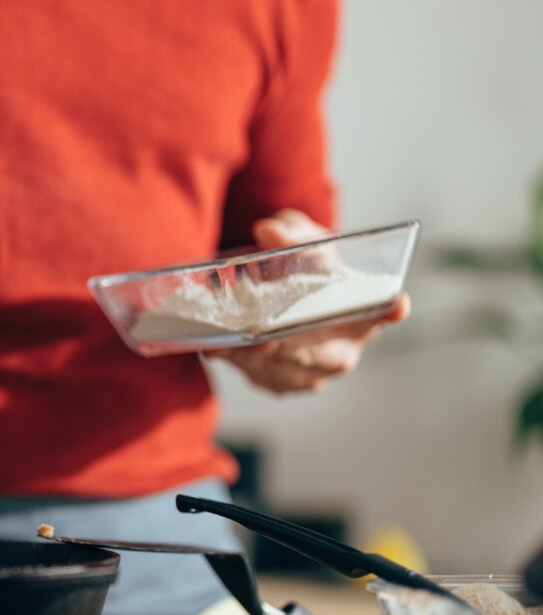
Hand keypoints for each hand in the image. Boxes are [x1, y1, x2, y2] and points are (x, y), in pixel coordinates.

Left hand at [205, 209, 409, 393]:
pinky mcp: (281, 383)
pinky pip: (259, 376)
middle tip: (263, 339)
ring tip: (229, 342)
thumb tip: (269, 232)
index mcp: (363, 312)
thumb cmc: (305, 269)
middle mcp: (344, 348)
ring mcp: (313, 373)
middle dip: (289, 346)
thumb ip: (291, 233)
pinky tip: (217, 347)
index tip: (397, 304)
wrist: (285, 298)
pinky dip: (237, 361)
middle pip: (319, 353)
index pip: (383, 311)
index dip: (389, 309)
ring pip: (284, 370)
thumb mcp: (302, 242)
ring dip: (254, 357)